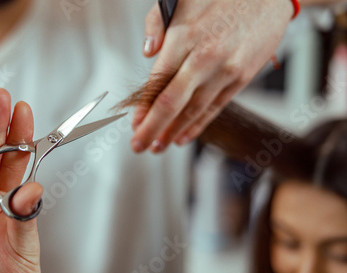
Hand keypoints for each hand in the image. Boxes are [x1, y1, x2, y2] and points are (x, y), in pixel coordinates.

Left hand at [131, 0, 293, 152]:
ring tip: (158, 146)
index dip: (143, 107)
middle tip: (139, 145)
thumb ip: (157, 23)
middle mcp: (203, 57)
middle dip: (152, 128)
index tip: (134, 123)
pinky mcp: (242, 76)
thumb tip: (147, 52)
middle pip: (171, 102)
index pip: (156, 82)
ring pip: (194, 109)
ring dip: (173, 132)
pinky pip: (216, 107)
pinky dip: (198, 125)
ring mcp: (225, 69)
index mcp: (183, 36)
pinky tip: (184, 136)